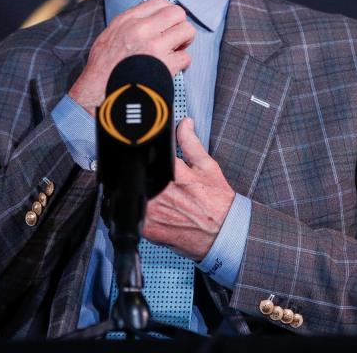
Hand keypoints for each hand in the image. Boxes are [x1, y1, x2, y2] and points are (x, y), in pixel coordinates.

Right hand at [69, 0, 194, 114]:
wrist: (97, 94)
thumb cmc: (103, 68)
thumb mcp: (109, 35)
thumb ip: (130, 23)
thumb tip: (151, 17)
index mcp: (127, 20)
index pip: (160, 1)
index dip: (168, 13)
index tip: (166, 24)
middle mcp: (141, 29)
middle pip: (178, 13)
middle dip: (180, 25)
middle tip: (174, 38)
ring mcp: (154, 47)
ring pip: (187, 31)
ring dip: (184, 42)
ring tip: (174, 51)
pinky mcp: (164, 66)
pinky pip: (185, 57)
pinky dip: (181, 64)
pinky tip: (170, 68)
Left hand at [143, 118, 235, 260]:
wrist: (223, 233)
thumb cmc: (218, 202)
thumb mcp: (207, 166)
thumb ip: (191, 143)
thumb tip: (184, 124)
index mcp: (172, 173)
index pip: (147, 156)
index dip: (146, 156)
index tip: (148, 159)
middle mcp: (160, 193)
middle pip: (137, 177)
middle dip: (144, 176)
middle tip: (156, 181)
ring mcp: (152, 213)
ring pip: (132, 196)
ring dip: (139, 193)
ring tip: (156, 196)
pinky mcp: (149, 230)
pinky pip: (134, 216)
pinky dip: (140, 213)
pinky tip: (155, 211)